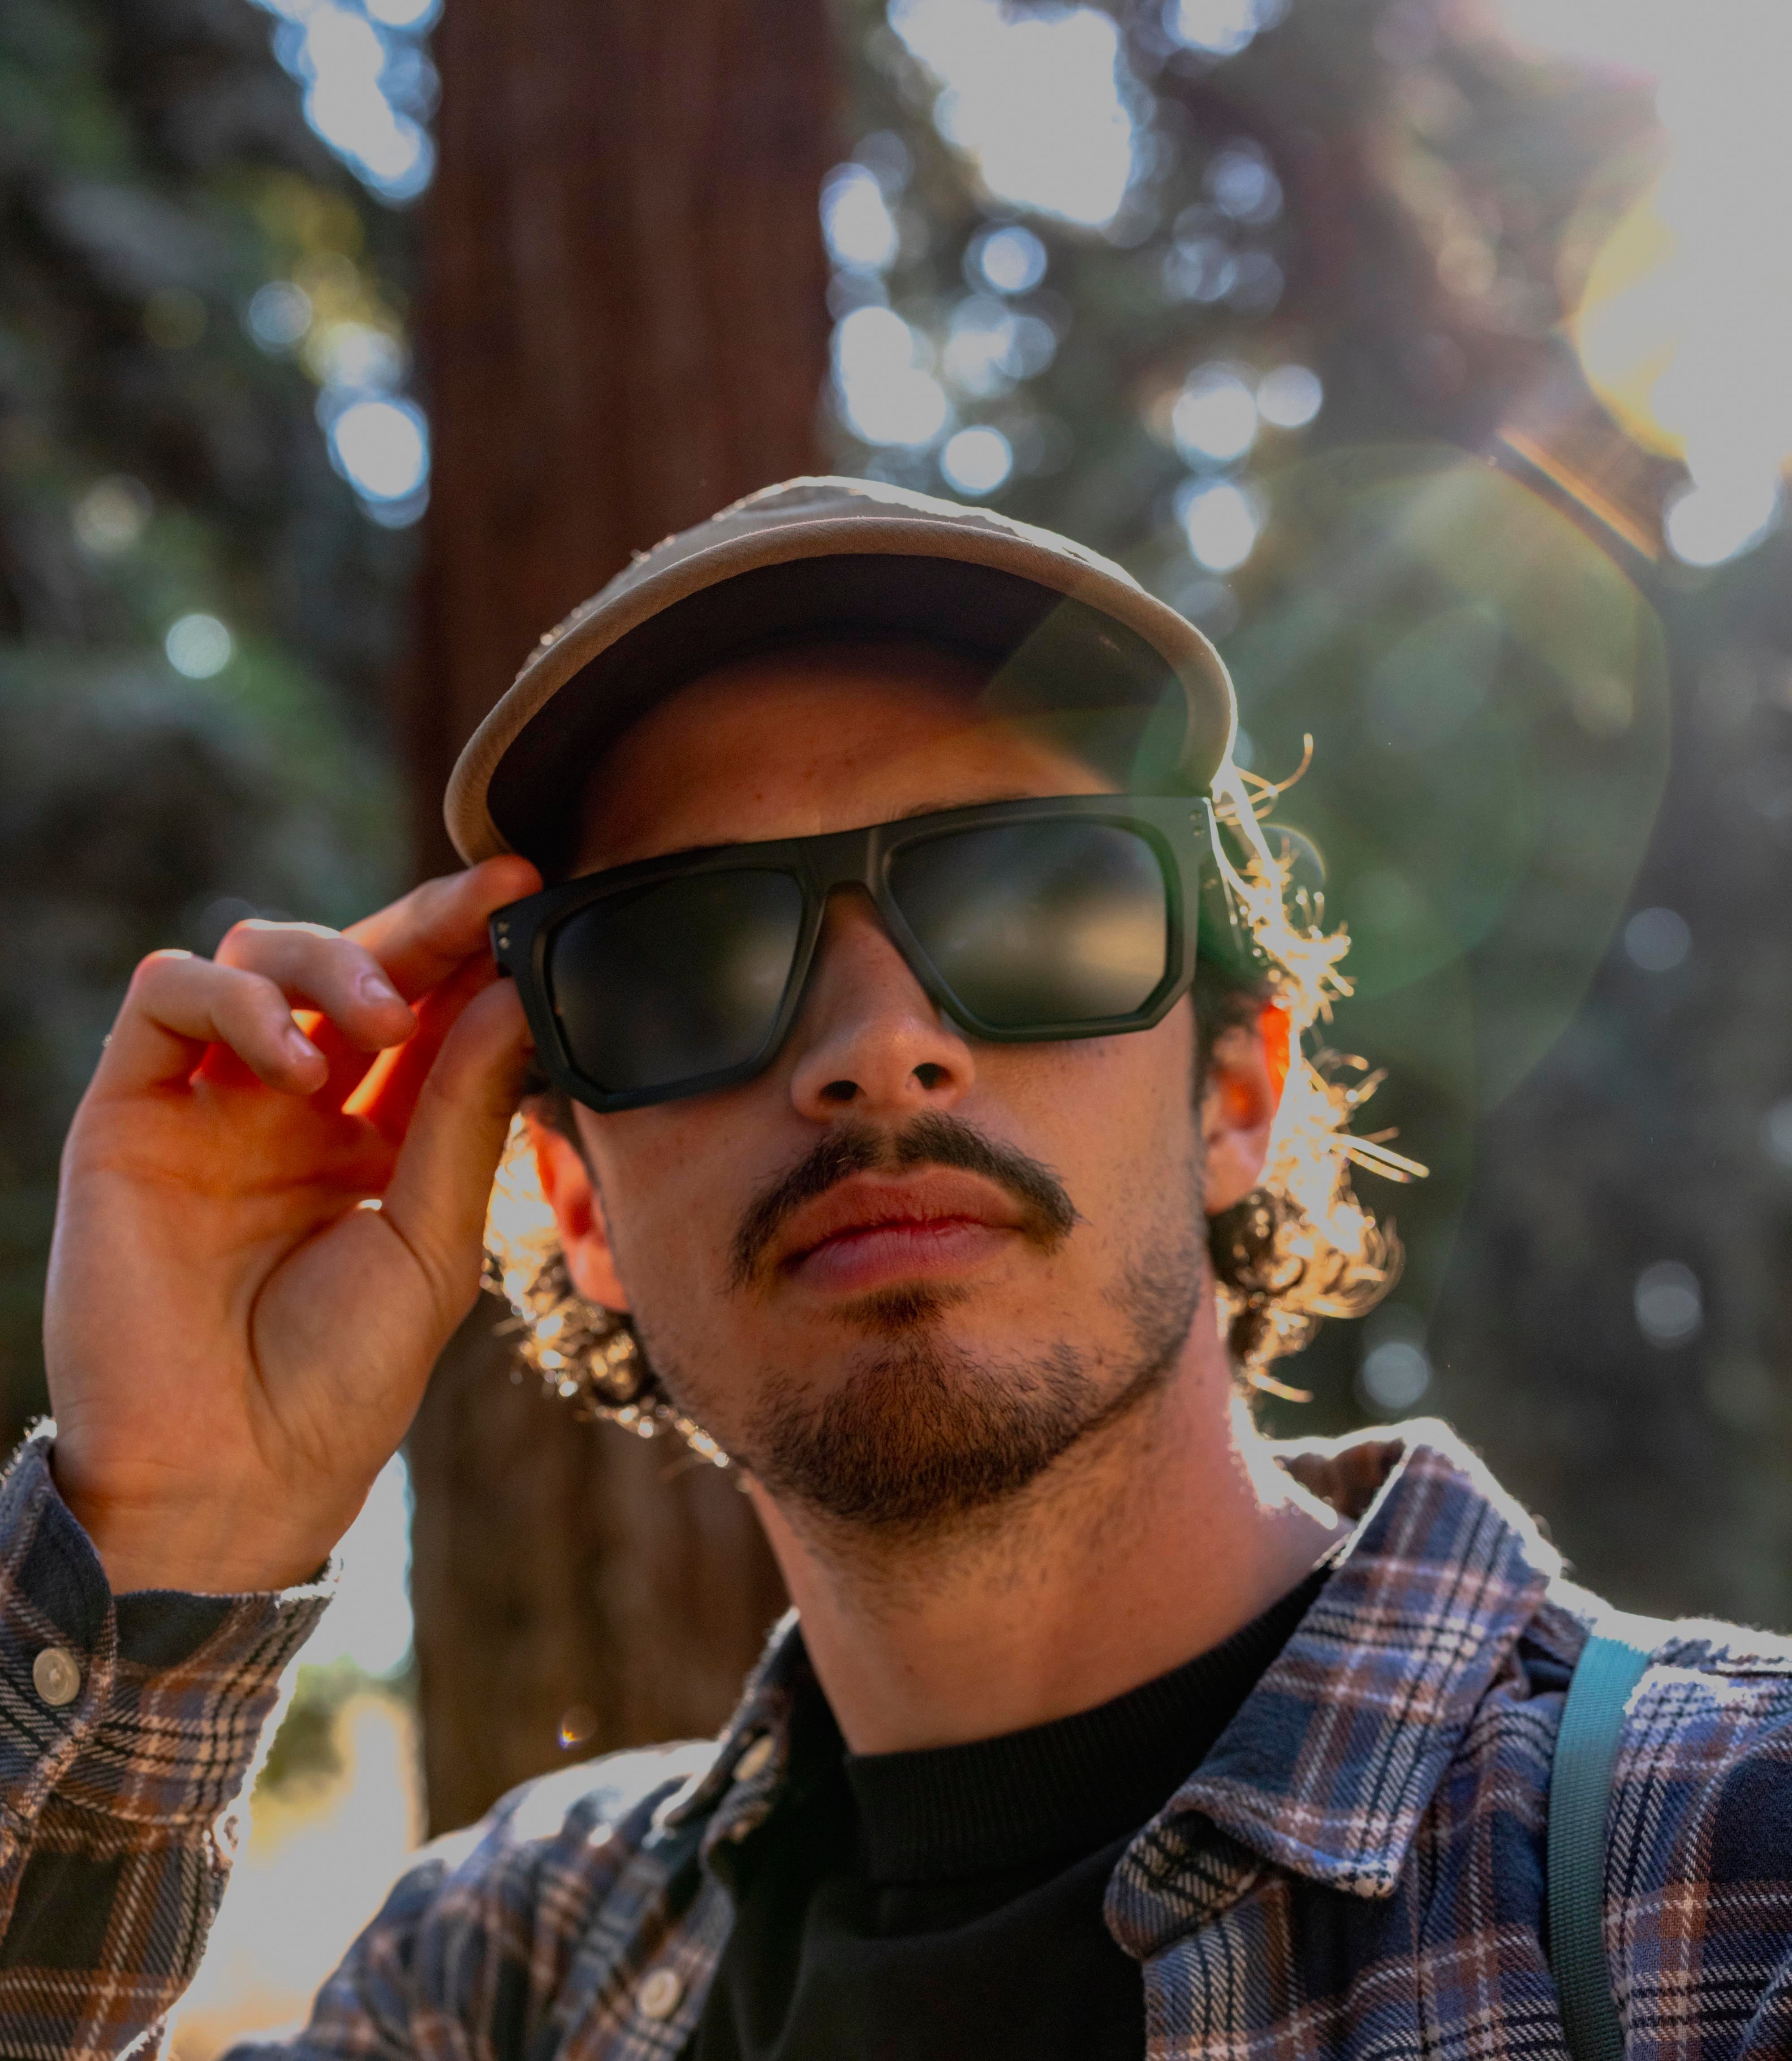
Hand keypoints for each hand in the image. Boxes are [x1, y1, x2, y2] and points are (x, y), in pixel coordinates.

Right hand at [43, 857, 540, 1594]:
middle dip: (424, 923)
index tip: (534, 895)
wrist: (232, 1475)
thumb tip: (519, 994)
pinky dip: (237, 1001)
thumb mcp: (431, 1236)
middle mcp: (290, 1106)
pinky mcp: (129, 1113)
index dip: (473, 950)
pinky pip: (167, 998)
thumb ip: (464, 1113)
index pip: (425, 1010)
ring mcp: (209, 1105)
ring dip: (333, 962)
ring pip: (256, 954)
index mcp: (371, 1136)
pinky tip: (296, 1061)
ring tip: (384, 1023)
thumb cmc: (341, 1378)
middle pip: (352, 966)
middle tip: (492, 899)